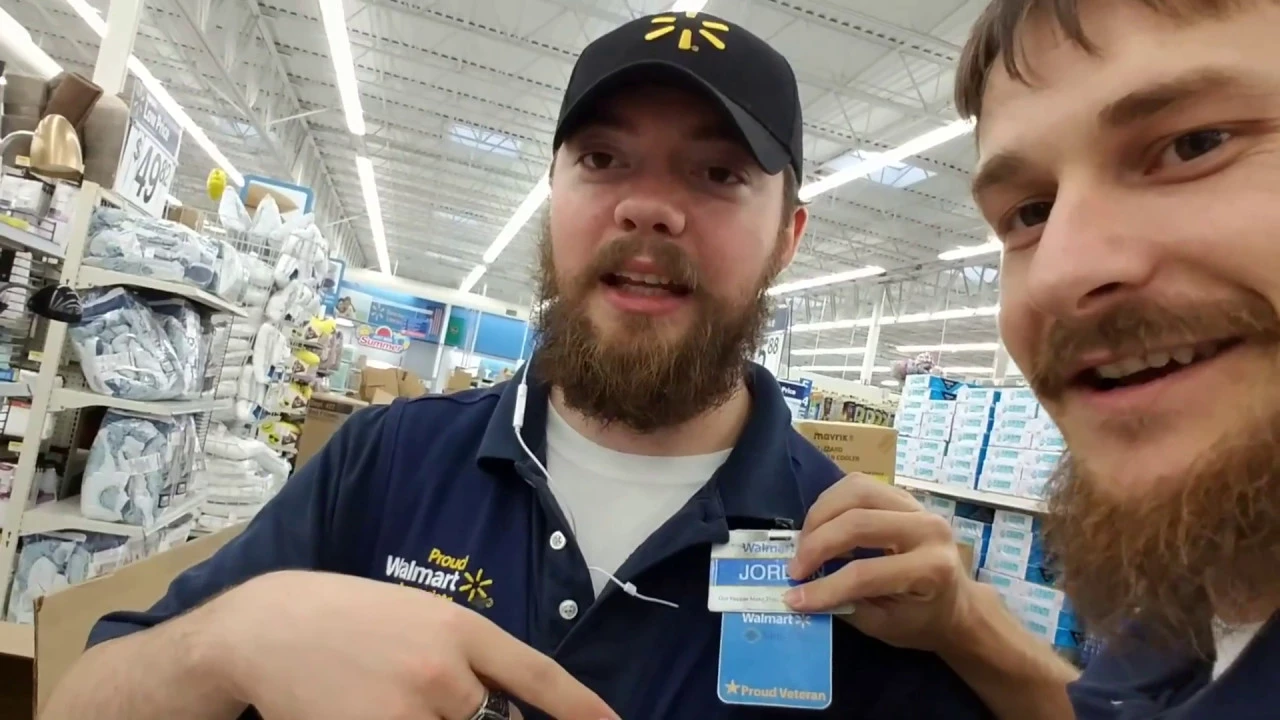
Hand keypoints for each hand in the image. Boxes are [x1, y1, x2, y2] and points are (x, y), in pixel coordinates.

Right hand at [214, 570, 618, 719]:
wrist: (267, 627)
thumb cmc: (348, 619)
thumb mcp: (419, 617)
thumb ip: (467, 657)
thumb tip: (502, 708)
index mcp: (459, 629)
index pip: (537, 677)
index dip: (581, 709)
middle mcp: (443, 673)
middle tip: (433, 702)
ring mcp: (407, 712)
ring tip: (394, 700)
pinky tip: (377, 712)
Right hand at [784, 474, 976, 652]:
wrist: (957, 603)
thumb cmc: (922, 620)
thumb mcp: (885, 626)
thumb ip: (845, 606)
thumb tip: (799, 594)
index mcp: (931, 569)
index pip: (865, 574)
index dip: (824, 587)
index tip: (793, 598)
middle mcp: (928, 529)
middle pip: (858, 522)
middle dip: (816, 545)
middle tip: (795, 569)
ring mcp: (917, 505)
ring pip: (855, 492)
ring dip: (819, 516)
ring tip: (804, 544)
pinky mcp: (903, 495)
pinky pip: (859, 486)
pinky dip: (831, 503)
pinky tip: (820, 526)